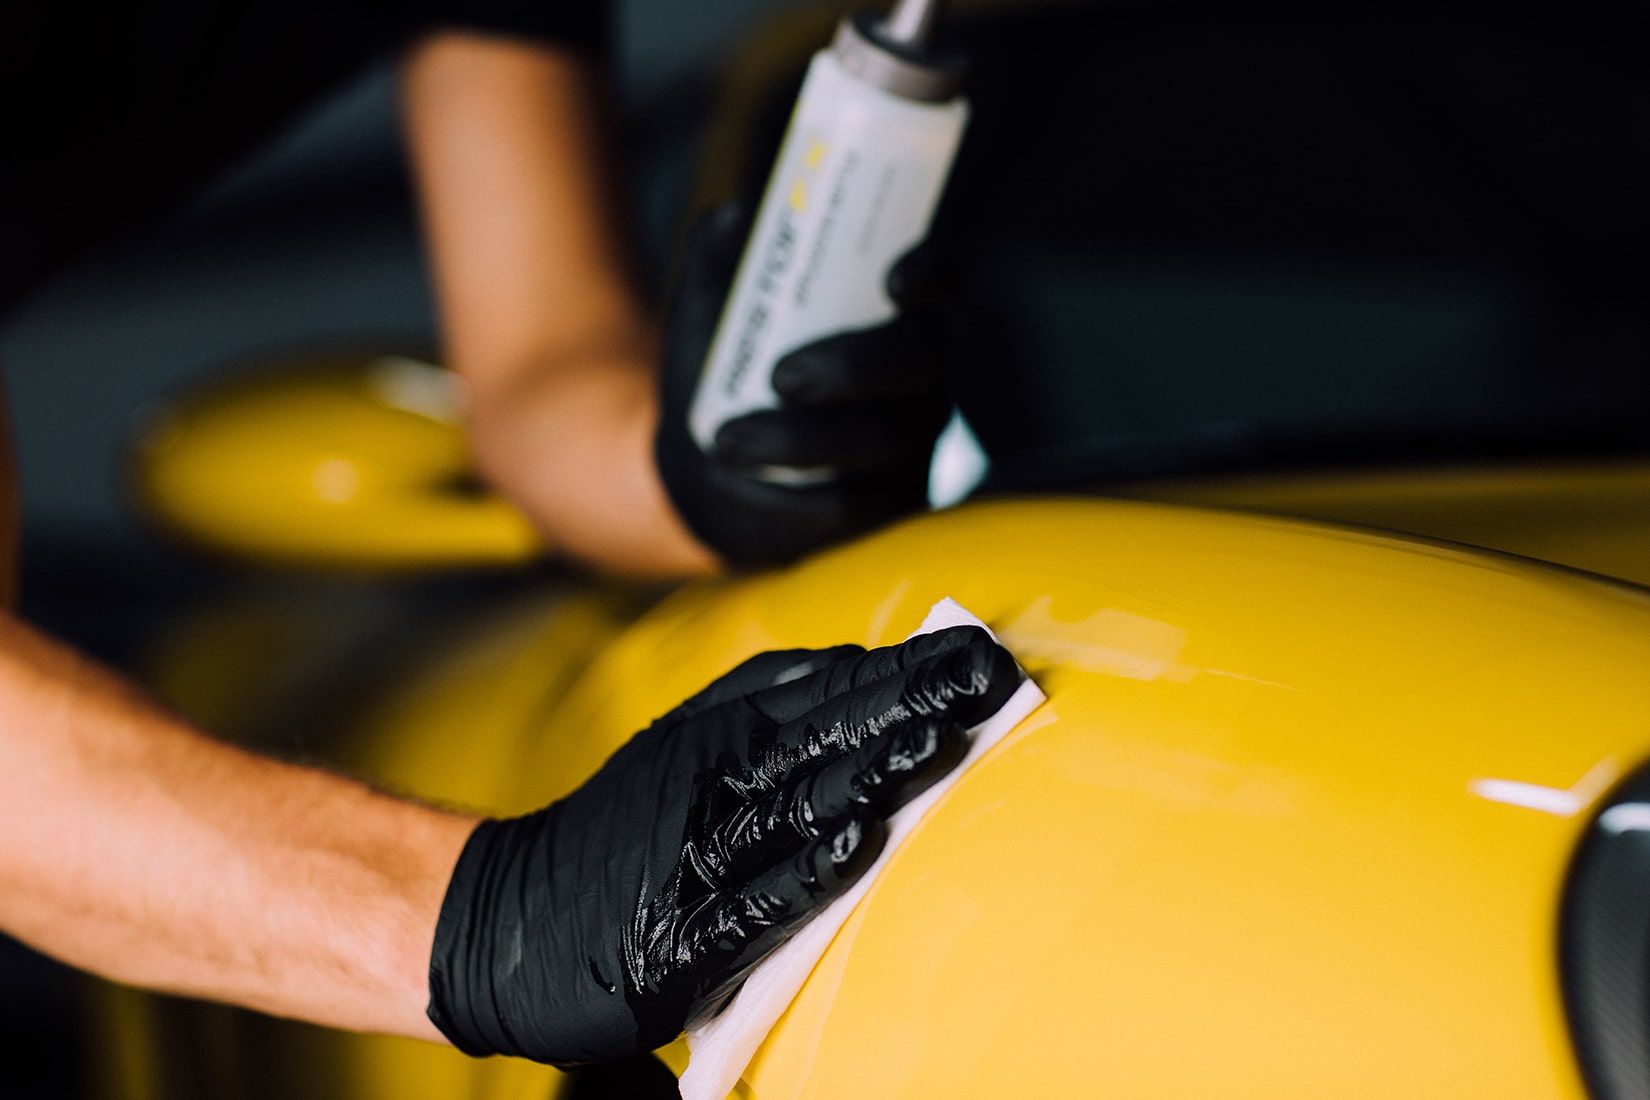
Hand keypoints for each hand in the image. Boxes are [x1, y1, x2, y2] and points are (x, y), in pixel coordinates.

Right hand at [426, 624, 1017, 1064]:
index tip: (976, 652)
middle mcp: (716, 782)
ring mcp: (702, 855)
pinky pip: (754, 898)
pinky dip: (805, 870)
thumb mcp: (685, 740)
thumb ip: (767, 697)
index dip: (905, 671)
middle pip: (825, 737)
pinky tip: (854, 845)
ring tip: (936, 741)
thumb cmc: (626, 826)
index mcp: (721, 733)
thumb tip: (861, 664)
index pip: (829, 691)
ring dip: (871, 772)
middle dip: (909, 704)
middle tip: (983, 678)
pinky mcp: (687, 932)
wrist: (516, 916)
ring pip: (799, 804)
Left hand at [655, 202, 953, 566]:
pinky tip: (749, 484)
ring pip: (884, 437)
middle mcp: (917, 374)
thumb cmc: (722, 366)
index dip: (929, 273)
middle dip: (855, 365)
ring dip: (805, 438)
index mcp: (890, 314)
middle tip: (782, 376)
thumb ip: (720, 254)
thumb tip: (737, 214)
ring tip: (729, 440)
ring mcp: (909, 443)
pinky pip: (857, 502)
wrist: (700, 465)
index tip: (891, 280)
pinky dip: (799, 493)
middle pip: (921, 358)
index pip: (936, 282)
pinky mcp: (884, 504)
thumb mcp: (710, 305)